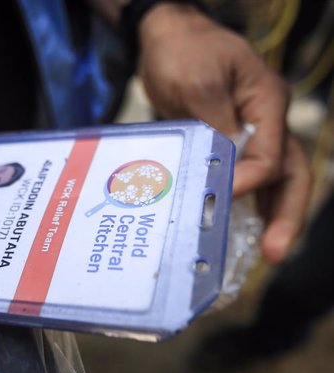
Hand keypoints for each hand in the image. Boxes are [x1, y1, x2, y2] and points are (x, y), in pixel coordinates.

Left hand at [136, 3, 311, 263]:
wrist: (164, 38)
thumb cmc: (182, 53)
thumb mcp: (197, 85)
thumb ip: (215, 128)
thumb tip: (226, 172)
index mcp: (266, 103)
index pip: (269, 154)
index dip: (249, 181)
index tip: (221, 196)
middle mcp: (264, 121)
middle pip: (288, 173)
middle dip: (284, 215)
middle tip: (273, 253)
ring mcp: (248, 132)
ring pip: (270, 181)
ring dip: (268, 217)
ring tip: (263, 254)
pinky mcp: (225, 143)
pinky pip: (241, 178)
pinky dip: (241, 204)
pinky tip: (232, 230)